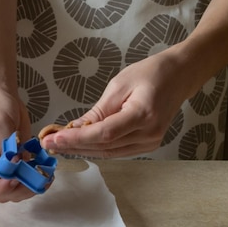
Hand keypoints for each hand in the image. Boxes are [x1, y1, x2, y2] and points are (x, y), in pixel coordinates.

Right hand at [0, 89, 34, 201]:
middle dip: (19, 191)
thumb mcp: (0, 126)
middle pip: (2, 193)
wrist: (3, 93)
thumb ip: (8, 148)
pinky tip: (48, 171)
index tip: (16, 180)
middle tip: (35, 180)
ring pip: (16, 189)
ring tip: (45, 177)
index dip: (0, 188)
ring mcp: (6, 165)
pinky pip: (28, 176)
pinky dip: (38, 178)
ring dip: (30, 187)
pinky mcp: (20, 160)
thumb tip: (19, 166)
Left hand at [40, 51, 188, 157]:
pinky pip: (116, 151)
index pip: (104, 133)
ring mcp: (150, 142)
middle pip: (104, 146)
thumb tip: (75, 127)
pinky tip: (77, 144)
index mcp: (143, 115)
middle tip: (48, 143)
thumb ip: (98, 110)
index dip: (77, 138)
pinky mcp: (148, 145)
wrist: (180, 76)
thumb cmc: (150, 74)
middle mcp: (149, 134)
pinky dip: (95, 148)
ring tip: (57, 145)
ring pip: (108, 152)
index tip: (54, 138)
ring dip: (81, 149)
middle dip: (73, 145)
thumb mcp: (119, 85)